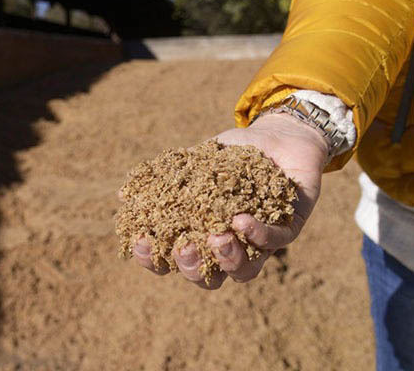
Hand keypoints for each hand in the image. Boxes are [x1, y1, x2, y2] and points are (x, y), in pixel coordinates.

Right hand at [132, 113, 329, 288]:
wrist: (275, 135)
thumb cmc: (230, 154)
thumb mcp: (194, 162)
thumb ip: (166, 179)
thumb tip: (124, 196)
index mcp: (199, 235)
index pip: (171, 261)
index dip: (153, 259)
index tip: (142, 240)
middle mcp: (228, 247)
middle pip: (207, 278)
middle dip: (191, 266)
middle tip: (183, 246)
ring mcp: (259, 243)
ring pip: (243, 271)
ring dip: (226, 259)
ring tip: (217, 236)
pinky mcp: (288, 228)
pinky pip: (275, 242)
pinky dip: (257, 234)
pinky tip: (241, 218)